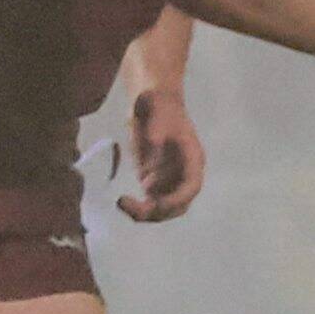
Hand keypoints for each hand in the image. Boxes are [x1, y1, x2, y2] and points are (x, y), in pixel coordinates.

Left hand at [116, 87, 208, 221]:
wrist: (149, 100)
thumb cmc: (158, 104)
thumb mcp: (156, 113)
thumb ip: (155, 134)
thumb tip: (151, 161)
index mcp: (192, 158)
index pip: (191, 186)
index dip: (177, 199)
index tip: (158, 203)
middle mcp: (183, 173)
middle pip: (179, 204)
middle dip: (160, 212)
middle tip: (136, 209)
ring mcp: (168, 179)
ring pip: (163, 209)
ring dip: (146, 213)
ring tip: (124, 204)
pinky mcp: (153, 181)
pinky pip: (149, 203)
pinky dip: (137, 208)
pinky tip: (123, 201)